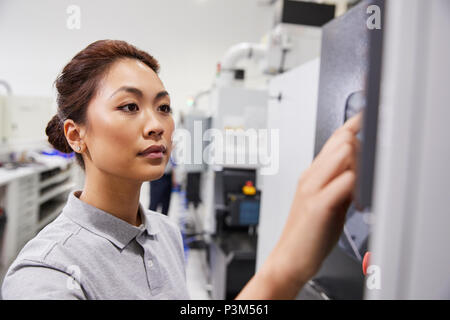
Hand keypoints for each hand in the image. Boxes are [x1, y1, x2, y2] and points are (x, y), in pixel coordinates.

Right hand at [236, 113, 361, 298]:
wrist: (289, 257)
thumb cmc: (307, 232)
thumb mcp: (326, 201)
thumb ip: (340, 182)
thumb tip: (360, 170)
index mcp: (311, 173)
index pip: (334, 139)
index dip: (353, 125)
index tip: (367, 116)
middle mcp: (310, 176)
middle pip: (343, 140)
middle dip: (362, 149)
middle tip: (367, 172)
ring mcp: (313, 188)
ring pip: (345, 154)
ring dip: (360, 165)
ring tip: (360, 189)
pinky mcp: (319, 204)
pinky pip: (345, 181)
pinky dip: (358, 184)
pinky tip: (358, 201)